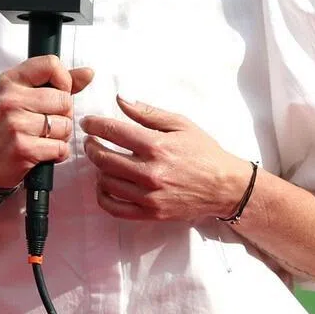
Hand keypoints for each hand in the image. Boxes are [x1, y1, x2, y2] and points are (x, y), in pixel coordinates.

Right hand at [0, 56, 93, 188]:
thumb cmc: (11, 126)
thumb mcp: (27, 97)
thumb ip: (59, 84)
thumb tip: (88, 73)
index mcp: (11, 81)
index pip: (50, 65)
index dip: (64, 81)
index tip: (57, 93)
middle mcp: (10, 99)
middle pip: (64, 99)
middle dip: (64, 115)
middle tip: (46, 122)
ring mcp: (15, 123)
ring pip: (65, 125)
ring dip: (61, 136)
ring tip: (42, 138)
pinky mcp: (23, 148)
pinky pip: (61, 147)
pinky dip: (58, 153)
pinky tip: (42, 151)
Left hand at [81, 97, 252, 221]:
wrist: (227, 187)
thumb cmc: (204, 152)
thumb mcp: (180, 124)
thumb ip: (147, 112)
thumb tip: (120, 99)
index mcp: (156, 146)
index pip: (112, 131)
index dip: (93, 124)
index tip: (87, 122)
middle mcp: (150, 172)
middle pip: (103, 158)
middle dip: (91, 146)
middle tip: (91, 140)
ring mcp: (150, 196)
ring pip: (106, 182)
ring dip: (97, 169)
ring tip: (102, 160)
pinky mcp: (151, 214)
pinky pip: (114, 208)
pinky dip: (102, 196)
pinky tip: (104, 185)